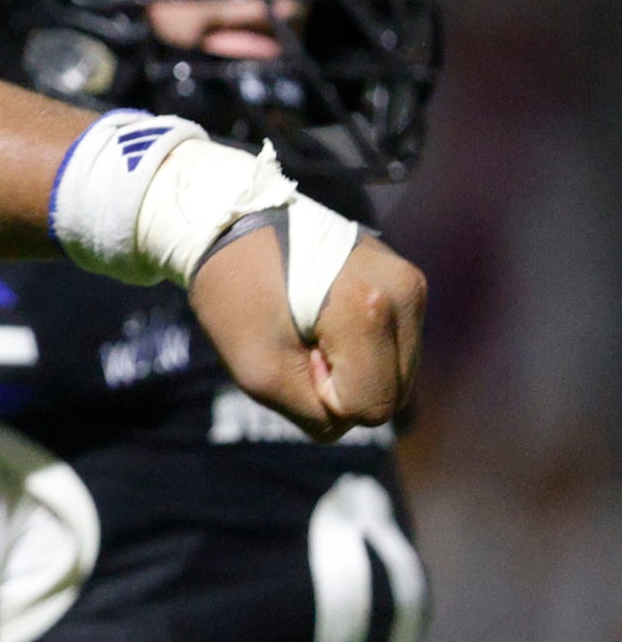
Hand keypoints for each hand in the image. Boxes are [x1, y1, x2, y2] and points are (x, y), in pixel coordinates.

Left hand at [189, 227, 423, 438]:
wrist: (231, 224)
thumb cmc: (235, 295)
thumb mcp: (258, 372)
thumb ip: (317, 414)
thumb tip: (358, 417)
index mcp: (370, 308)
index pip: (372, 408)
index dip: (325, 394)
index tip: (292, 351)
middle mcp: (405, 292)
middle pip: (393, 394)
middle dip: (344, 384)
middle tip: (298, 340)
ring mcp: (411, 283)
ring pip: (398, 374)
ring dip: (354, 367)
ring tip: (310, 326)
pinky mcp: (408, 281)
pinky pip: (396, 349)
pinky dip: (363, 348)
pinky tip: (326, 317)